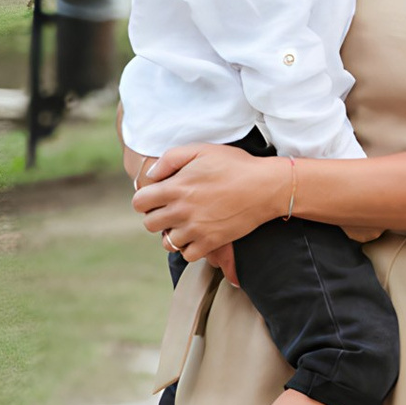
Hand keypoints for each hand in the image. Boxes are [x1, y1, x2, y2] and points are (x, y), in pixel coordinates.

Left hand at [133, 144, 282, 256]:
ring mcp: (196, 229)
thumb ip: (170, 158)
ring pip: (167, 242)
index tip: (158, 196)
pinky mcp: (211, 242)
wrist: (265, 186)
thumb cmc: (234, 165)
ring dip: (173, 233)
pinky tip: (197, 235)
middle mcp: (181, 211)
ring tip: (186, 223)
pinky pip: (187, 255)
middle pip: (149, 224)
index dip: (146, 199)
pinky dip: (189, 248)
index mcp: (175, 188)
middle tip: (172, 209)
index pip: (140, 203)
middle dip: (157, 216)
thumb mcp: (201, 149)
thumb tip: (153, 175)